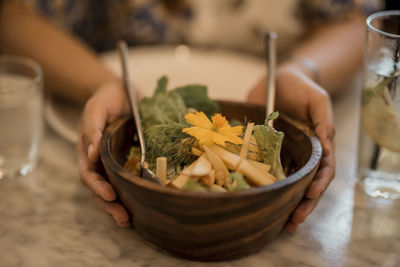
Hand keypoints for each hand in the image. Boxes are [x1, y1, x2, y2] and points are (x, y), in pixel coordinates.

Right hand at [77, 81, 131, 226]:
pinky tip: (141, 206)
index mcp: (88, 148)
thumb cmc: (107, 98)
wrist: (122, 92)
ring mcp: (112, 163)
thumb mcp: (98, 106)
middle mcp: (98, 160)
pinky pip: (126, 181)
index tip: (110, 196)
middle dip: (109, 205)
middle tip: (123, 218)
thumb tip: (91, 153)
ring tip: (129, 221)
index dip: (98, 186)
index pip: (89, 173)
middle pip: (99, 188)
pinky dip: (131, 195)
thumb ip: (93, 126)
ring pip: (111, 189)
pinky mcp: (127, 162)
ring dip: (118, 207)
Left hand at [248, 63, 335, 231]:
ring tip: (281, 223)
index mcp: (317, 144)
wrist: (277, 78)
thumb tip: (327, 150)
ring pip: (288, 183)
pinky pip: (265, 172)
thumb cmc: (302, 88)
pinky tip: (260, 201)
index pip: (323, 170)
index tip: (309, 196)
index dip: (318, 185)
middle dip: (303, 204)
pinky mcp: (264, 151)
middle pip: (306, 184)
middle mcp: (301, 154)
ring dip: (286, 203)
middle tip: (293, 221)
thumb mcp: (317, 100)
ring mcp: (283, 154)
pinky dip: (266, 188)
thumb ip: (324, 122)